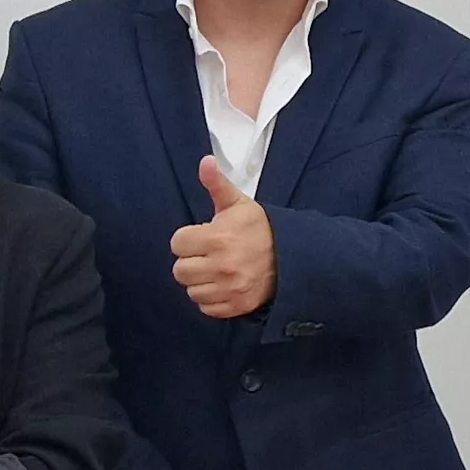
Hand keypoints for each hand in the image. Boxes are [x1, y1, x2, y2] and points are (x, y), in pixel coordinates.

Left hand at [171, 159, 277, 319]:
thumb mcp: (238, 203)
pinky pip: (206, 307)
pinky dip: (211, 298)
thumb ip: (217, 184)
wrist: (292, 256)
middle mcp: (222, 266)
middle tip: (206, 255)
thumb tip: (205, 162)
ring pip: (192, 291)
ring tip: (215, 270)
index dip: (187, 239)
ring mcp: (230, 288)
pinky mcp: (237, 305)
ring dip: (200, 281)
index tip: (201, 237)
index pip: (177, 244)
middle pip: (180, 271)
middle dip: (191, 261)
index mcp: (217, 238)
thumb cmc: (259, 228)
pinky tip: (222, 284)